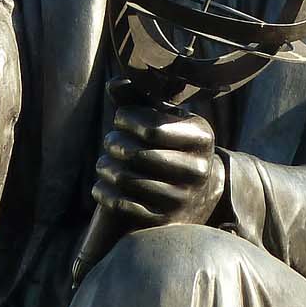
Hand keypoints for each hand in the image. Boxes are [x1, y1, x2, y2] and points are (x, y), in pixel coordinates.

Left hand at [92, 81, 225, 228]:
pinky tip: (103, 185)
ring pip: (126, 179)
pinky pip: (122, 204)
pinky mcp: (165, 222)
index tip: (120, 119)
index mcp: (202, 137)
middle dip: (114, 143)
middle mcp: (199, 170)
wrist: (194, 194)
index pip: (152, 128)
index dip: (127, 120)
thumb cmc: (170, 144)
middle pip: (137, 154)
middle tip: (110, 142)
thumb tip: (114, 84)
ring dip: (105, 167)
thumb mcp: (163, 117)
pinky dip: (104, 191)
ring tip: (104, 163)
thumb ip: (138, 97)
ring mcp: (183, 199)